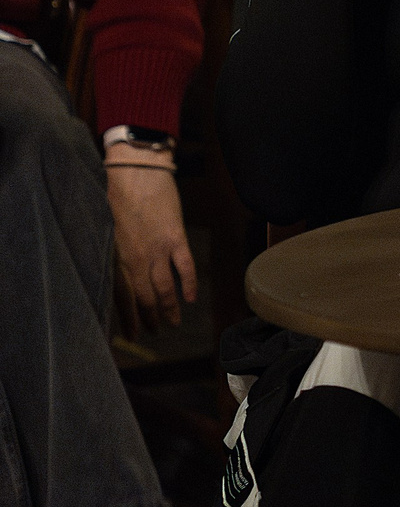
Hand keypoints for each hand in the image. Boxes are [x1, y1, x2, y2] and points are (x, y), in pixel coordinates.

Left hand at [104, 156, 196, 329]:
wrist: (135, 171)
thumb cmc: (111, 194)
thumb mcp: (101, 227)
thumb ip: (107, 251)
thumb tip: (108, 272)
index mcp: (113, 257)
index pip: (120, 296)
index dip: (127, 318)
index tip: (132, 335)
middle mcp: (134, 259)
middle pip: (142, 297)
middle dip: (148, 317)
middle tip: (153, 331)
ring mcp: (156, 249)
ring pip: (163, 288)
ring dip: (168, 308)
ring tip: (172, 323)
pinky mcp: (175, 237)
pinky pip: (184, 267)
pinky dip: (188, 285)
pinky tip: (191, 299)